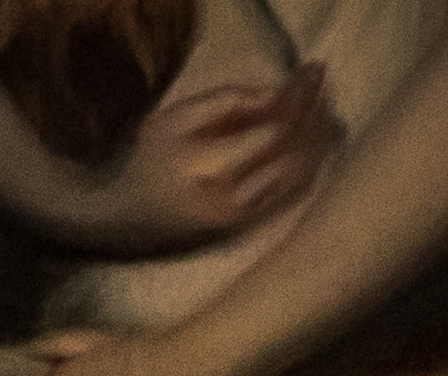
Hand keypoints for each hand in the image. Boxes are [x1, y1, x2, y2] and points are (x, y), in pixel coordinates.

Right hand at [118, 66, 335, 244]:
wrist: (123, 221)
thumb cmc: (144, 165)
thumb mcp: (172, 120)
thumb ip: (222, 102)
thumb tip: (275, 92)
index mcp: (212, 176)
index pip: (272, 133)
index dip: (297, 99)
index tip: (308, 71)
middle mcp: (235, 206)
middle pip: (294, 156)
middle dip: (314, 115)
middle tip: (321, 83)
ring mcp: (245, 225)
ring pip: (300, 179)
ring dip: (318, 140)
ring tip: (324, 106)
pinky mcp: (250, 232)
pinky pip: (292, 196)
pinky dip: (311, 164)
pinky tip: (315, 141)